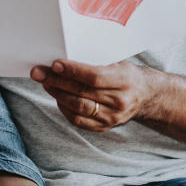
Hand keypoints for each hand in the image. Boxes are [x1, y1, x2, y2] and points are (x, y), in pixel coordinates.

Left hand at [31, 59, 153, 131]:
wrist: (146, 96)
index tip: (55, 64)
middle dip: (57, 81)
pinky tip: (58, 97)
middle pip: (82, 92)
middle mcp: (120, 101)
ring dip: (57, 94)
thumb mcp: (119, 62)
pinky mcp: (104, 127)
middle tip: (38, 72)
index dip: (73, 71)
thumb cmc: (127, 74)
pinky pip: (78, 120)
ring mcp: (112, 117)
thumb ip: (96, 62)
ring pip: (77, 107)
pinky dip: (64, 108)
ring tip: (45, 82)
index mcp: (125, 80)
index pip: (94, 77)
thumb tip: (65, 59)